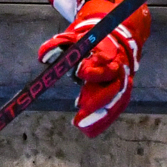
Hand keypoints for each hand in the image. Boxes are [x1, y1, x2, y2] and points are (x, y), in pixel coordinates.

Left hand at [38, 0, 144, 138]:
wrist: (117, 34)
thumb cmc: (90, 37)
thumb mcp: (73, 36)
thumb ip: (58, 44)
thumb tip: (44, 56)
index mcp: (108, 52)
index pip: (104, 63)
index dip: (94, 69)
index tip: (81, 72)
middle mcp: (119, 68)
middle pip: (113, 88)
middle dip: (97, 103)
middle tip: (79, 115)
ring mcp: (123, 81)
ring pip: (117, 102)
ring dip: (101, 117)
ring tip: (84, 129)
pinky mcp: (121, 91)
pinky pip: (115, 108)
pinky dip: (103, 120)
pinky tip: (89, 131)